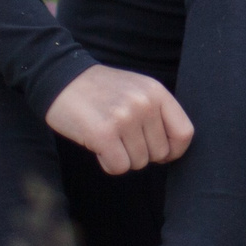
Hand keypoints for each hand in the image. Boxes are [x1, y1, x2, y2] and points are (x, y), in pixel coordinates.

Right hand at [46, 65, 192, 175]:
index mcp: (157, 92)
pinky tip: (98, 146)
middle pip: (159, 153)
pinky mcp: (103, 133)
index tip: (160, 153)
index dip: (173, 150)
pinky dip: (108, 163)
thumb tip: (172, 150)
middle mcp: (145, 104)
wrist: (61, 78)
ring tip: (107, 136)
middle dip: (141, 153)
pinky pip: (118, 167)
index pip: (184, 134)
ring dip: (122, 157)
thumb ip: (157, 113)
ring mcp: (124, 118)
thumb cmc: (101, 90)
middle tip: (121, 138)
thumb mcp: (137, 90)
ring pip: (138, 163)